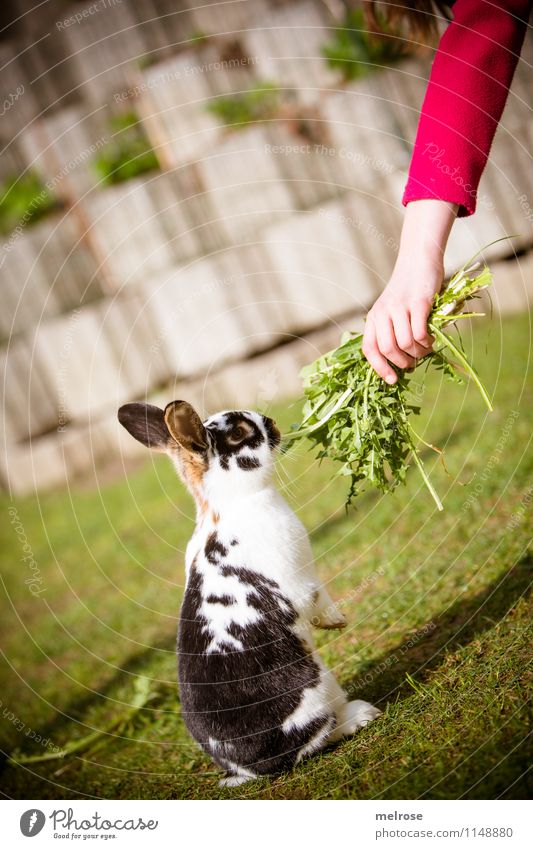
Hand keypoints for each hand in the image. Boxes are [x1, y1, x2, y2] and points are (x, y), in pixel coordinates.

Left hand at [362, 199, 457, 383]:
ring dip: (419, 352)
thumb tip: (403, 362)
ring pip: (405, 343)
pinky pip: (419, 332)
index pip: (369, 348)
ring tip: (426, 348)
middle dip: (402, 362)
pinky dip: (427, 341)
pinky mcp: (418, 302)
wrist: (419, 259)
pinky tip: (432, 338)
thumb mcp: (393, 311)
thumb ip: (394, 332)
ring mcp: (399, 307)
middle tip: (414, 362)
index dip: (379, 368)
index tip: (393, 380)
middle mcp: (382, 312)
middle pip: (388, 349)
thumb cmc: (409, 290)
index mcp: (373, 317)